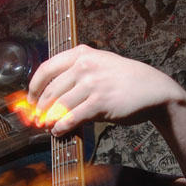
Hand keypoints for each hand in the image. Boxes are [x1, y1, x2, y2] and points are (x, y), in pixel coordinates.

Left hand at [27, 44, 177, 135]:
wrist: (154, 90)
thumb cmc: (125, 79)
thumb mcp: (100, 64)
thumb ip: (76, 72)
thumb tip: (48, 93)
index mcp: (82, 54)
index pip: (46, 68)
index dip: (34, 87)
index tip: (31, 99)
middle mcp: (85, 66)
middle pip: (51, 90)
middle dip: (40, 108)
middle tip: (36, 119)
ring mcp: (93, 84)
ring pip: (59, 105)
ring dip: (49, 119)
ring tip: (47, 127)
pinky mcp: (100, 103)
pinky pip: (72, 117)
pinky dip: (62, 127)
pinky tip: (59, 131)